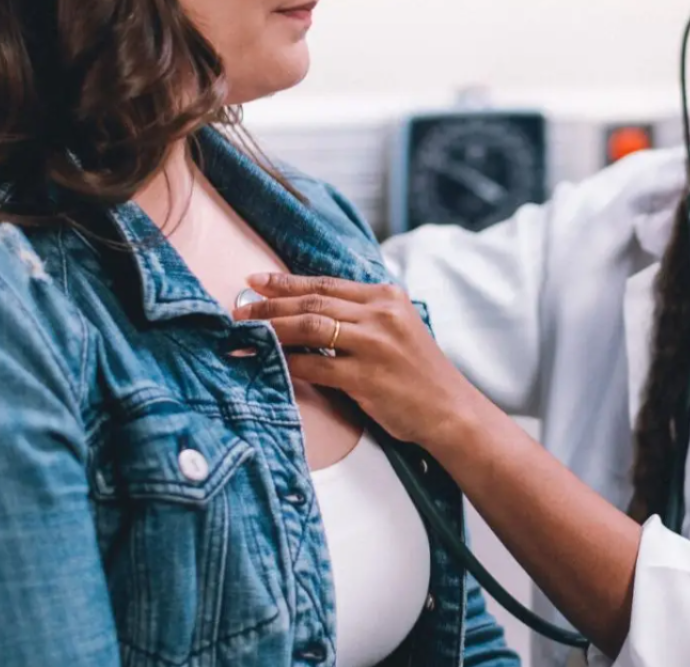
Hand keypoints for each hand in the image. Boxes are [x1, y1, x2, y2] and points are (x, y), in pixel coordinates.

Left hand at [235, 274, 487, 448]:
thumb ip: (361, 315)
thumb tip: (307, 309)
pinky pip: (315, 365)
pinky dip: (288, 362)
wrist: (449, 409)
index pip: (326, 282)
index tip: (256, 281)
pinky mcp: (366, 376)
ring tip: (246, 332)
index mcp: (386, 296)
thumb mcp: (397, 328)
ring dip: (272, 328)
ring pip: (309, 327)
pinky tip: (270, 362)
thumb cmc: (418, 373)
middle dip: (270, 304)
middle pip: (312, 301)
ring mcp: (373, 344)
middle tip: (240, 309)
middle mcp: (380, 314)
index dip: (286, 282)